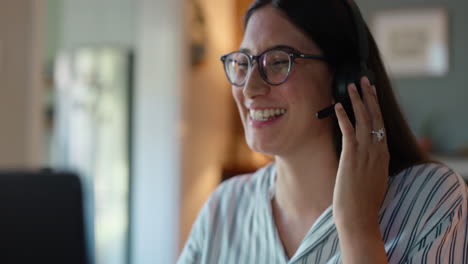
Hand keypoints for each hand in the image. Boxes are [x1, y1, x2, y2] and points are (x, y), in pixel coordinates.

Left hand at [332, 76, 389, 230]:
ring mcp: (365, 152)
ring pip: (364, 119)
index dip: (376, 107)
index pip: (381, 125)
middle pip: (375, 117)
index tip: (372, 93)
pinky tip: (338, 105)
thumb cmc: (363, 202)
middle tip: (365, 80)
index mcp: (384, 155)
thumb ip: (371, 164)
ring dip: (357, 100)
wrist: (359, 216)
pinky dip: (343, 116)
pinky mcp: (351, 156)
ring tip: (352, 85)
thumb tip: (362, 156)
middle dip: (370, 96)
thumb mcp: (373, 179)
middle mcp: (377, 150)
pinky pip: (348, 130)